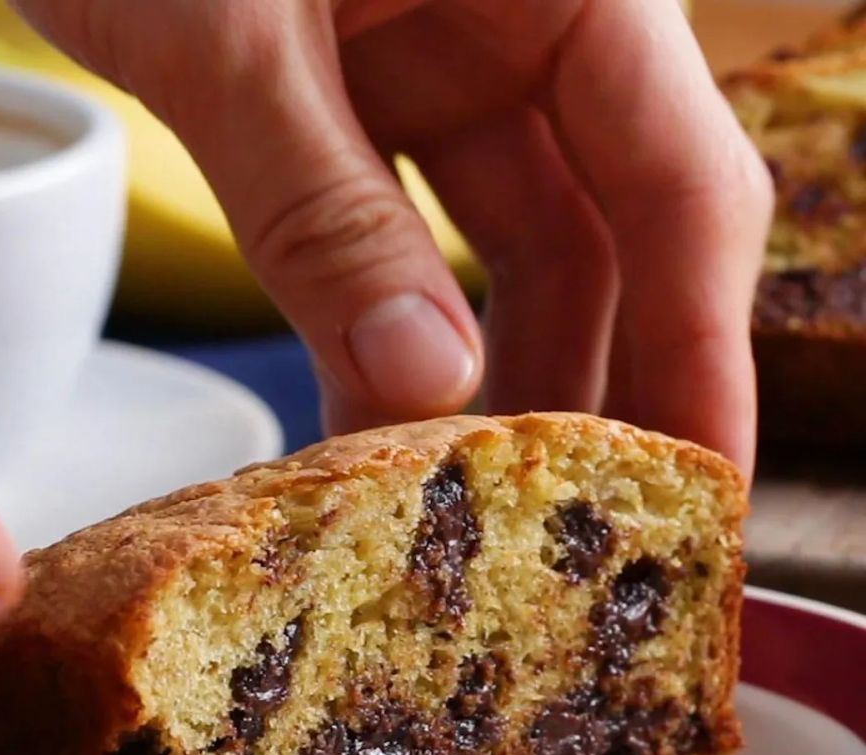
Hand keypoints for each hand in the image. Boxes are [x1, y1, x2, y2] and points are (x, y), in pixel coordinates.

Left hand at [16, 0, 770, 477]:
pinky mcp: (378, 108)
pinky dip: (399, 335)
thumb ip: (323, 211)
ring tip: (456, 501)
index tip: (700, 478)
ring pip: (516, 258)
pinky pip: (420, 244)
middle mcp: (531, 25)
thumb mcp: (232, 38)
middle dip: (592, 388)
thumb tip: (419, 381)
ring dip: (488, 382)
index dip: (702, 346)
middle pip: (611, 239)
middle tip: (567, 525)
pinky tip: (374, 421)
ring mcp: (454, 68)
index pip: (681, 182)